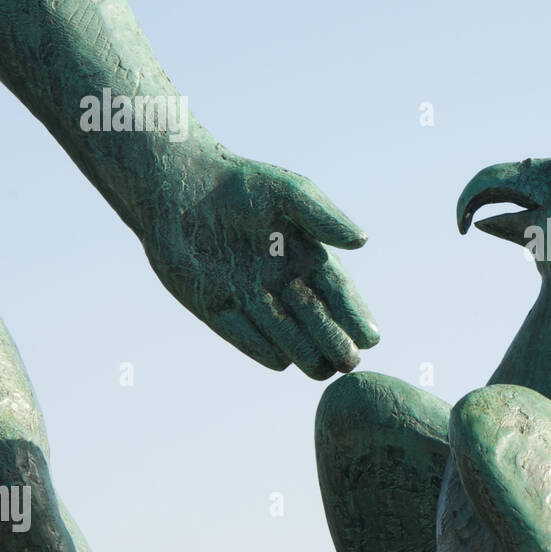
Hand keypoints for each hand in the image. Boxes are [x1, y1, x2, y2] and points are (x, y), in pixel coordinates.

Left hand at [141, 155, 378, 378]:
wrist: (179, 185)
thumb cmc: (240, 183)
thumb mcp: (290, 193)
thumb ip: (323, 217)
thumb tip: (362, 241)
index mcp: (307, 256)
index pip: (338, 293)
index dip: (355, 315)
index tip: (372, 337)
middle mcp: (283, 283)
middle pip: (316, 321)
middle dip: (334, 342)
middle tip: (348, 360)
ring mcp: (251, 298)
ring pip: (285, 336)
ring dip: (303, 352)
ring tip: (321, 368)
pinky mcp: (216, 307)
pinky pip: (244, 336)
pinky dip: (261, 348)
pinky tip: (281, 359)